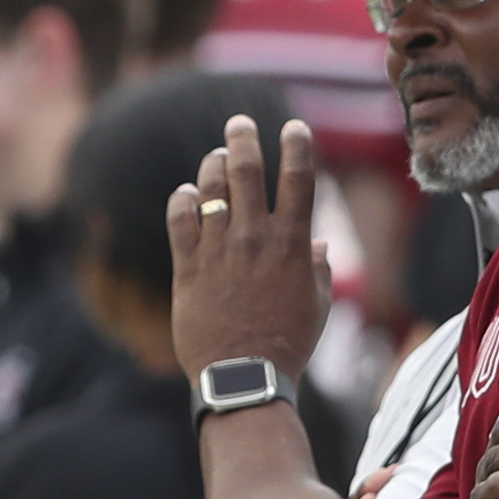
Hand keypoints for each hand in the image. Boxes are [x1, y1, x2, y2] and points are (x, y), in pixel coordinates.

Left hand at [169, 115, 326, 378]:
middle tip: (239, 123)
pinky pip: (180, 220)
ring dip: (212, 165)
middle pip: (246, 170)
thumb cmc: (287, 343)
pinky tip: (187, 194)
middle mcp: (254, 238)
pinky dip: (183, 200)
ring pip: (210, 189)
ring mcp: (218, 251)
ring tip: (215, 157)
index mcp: (293, 242)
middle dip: (243, 138)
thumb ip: (317, 266)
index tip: (293, 126)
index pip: (298, 177)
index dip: (297, 144)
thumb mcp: (318, 303)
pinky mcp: (187, 268)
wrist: (243, 375)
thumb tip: (315, 242)